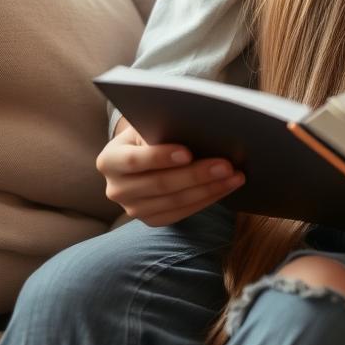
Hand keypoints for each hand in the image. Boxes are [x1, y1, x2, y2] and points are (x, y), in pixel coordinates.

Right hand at [96, 116, 244, 226]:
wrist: (142, 155)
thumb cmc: (150, 132)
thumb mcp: (148, 125)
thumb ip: (162, 127)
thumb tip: (197, 128)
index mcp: (109, 160)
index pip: (135, 160)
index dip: (162, 157)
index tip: (188, 152)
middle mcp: (116, 189)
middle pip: (160, 184)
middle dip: (196, 174)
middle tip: (226, 165)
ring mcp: (132, 209)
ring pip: (175, 201)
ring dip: (209, 189)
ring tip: (235, 176)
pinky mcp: (151, 220)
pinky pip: (181, 213)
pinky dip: (207, 199)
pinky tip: (226, 187)